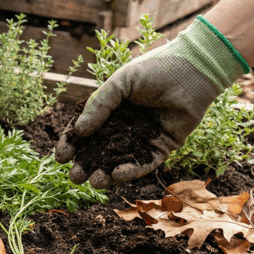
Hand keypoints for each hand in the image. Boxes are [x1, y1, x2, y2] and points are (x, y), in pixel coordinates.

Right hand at [55, 17, 248, 187]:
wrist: (193, 71)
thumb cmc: (155, 70)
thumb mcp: (120, 83)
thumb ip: (98, 106)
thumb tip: (78, 131)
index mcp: (111, 110)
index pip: (86, 130)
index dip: (72, 143)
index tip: (60, 156)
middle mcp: (125, 126)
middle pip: (100, 150)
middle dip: (86, 164)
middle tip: (74, 177)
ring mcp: (143, 139)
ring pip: (120, 161)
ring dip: (105, 173)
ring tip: (93, 182)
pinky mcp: (162, 148)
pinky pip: (144, 164)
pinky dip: (130, 171)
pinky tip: (116, 175)